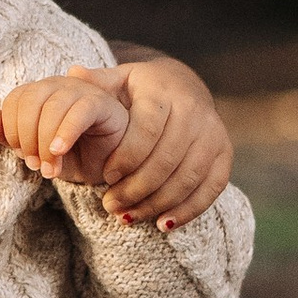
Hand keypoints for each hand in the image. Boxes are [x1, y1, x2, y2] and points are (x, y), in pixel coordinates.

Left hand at [0, 68, 134, 188]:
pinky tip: (59, 151)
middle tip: (35, 165)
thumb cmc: (71, 156)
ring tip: (50, 167)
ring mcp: (82, 90)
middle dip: (27, 137)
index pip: (14, 99)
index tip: (23, 156)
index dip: (12, 130)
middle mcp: (59, 84)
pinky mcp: (103, 103)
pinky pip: (80, 111)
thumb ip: (7, 135)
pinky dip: (65, 132)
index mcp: (40, 92)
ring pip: (53, 106)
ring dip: (45, 142)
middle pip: (30, 100)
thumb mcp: (34, 150)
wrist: (106, 169)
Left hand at [96, 53, 232, 225]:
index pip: (148, 129)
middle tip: (110, 205)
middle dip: (136, 188)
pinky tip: (162, 224)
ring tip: (127, 216)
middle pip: (166, 159)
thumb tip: (73, 73)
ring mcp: (214, 133)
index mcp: (164, 93)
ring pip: (187, 177)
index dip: (127, 157)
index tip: (106, 176)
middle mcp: (195, 111)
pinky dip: (188, 210)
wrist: (185, 86)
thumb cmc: (141, 89)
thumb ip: (97, 82)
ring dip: (156, 203)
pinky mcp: (224, 153)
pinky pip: (211, 187)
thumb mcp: (119, 80)